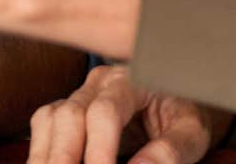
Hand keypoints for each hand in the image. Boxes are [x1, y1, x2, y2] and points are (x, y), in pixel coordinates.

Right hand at [29, 65, 229, 163]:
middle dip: (64, 157)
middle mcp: (99, 83)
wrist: (176, 106)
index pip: (104, 112)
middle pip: (68, 115)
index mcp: (132, 80)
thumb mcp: (192, 133)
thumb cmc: (184, 117)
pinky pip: (43, 128)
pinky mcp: (68, 112)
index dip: (98, 151)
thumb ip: (171, 150)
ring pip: (49, 119)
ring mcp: (80, 95)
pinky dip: (43, 154)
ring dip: (47, 157)